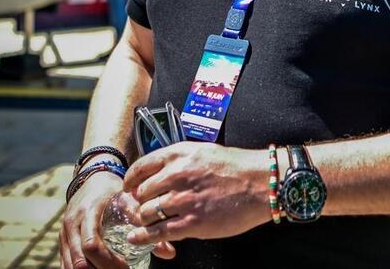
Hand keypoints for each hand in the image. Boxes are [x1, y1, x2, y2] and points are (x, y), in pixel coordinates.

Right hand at [60, 170, 175, 268]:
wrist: (92, 178)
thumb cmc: (113, 190)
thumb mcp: (128, 201)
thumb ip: (145, 224)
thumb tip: (169, 254)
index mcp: (88, 212)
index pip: (91, 244)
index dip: (107, 262)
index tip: (125, 268)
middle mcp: (71, 223)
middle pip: (79, 260)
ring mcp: (64, 233)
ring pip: (69, 265)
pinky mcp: (62, 241)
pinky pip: (66, 263)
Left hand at [121, 142, 269, 245]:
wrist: (261, 183)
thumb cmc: (237, 167)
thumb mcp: (203, 152)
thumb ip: (180, 161)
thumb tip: (159, 174)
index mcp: (179, 154)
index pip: (141, 166)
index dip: (131, 180)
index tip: (129, 187)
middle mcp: (178, 174)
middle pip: (141, 192)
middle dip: (140, 202)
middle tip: (143, 207)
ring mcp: (184, 200)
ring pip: (147, 212)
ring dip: (145, 219)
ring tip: (148, 221)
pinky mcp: (193, 222)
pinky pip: (158, 232)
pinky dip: (144, 236)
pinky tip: (137, 238)